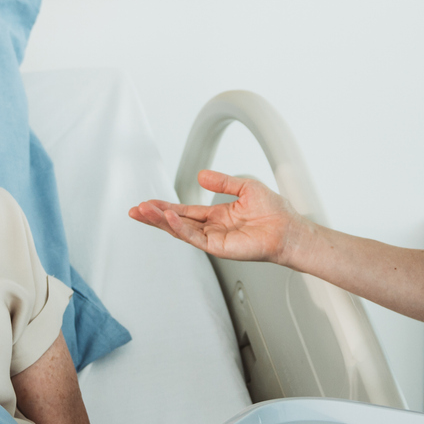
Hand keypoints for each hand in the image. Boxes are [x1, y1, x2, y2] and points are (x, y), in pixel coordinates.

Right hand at [129, 170, 307, 265]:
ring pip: (181, 231)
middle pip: (177, 223)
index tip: (147, 204)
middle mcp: (212, 228)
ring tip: (144, 213)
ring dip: (162, 222)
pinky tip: (170, 218)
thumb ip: (222, 182)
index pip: (185, 211)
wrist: (288, 229)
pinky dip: (181, 228)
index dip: (166, 208)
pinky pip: (195, 238)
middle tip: (135, 211)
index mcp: (216, 215)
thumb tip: (200, 176)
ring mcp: (214, 239)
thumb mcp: (244, 187)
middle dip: (155, 217)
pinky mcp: (219, 248)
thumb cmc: (274, 211)